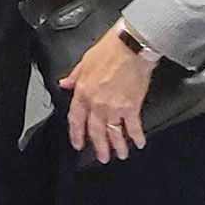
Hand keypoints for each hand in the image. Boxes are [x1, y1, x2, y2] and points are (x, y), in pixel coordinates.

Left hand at [59, 29, 154, 163]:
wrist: (131, 47)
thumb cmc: (110, 49)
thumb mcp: (84, 61)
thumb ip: (75, 76)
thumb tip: (65, 83)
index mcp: (83, 91)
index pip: (75, 118)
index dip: (76, 133)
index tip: (77, 143)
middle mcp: (97, 102)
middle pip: (95, 130)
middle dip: (99, 146)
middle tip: (102, 157)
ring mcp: (115, 107)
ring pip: (114, 132)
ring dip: (117, 146)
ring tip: (120, 155)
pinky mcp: (132, 106)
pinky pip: (133, 126)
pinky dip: (137, 136)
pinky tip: (139, 143)